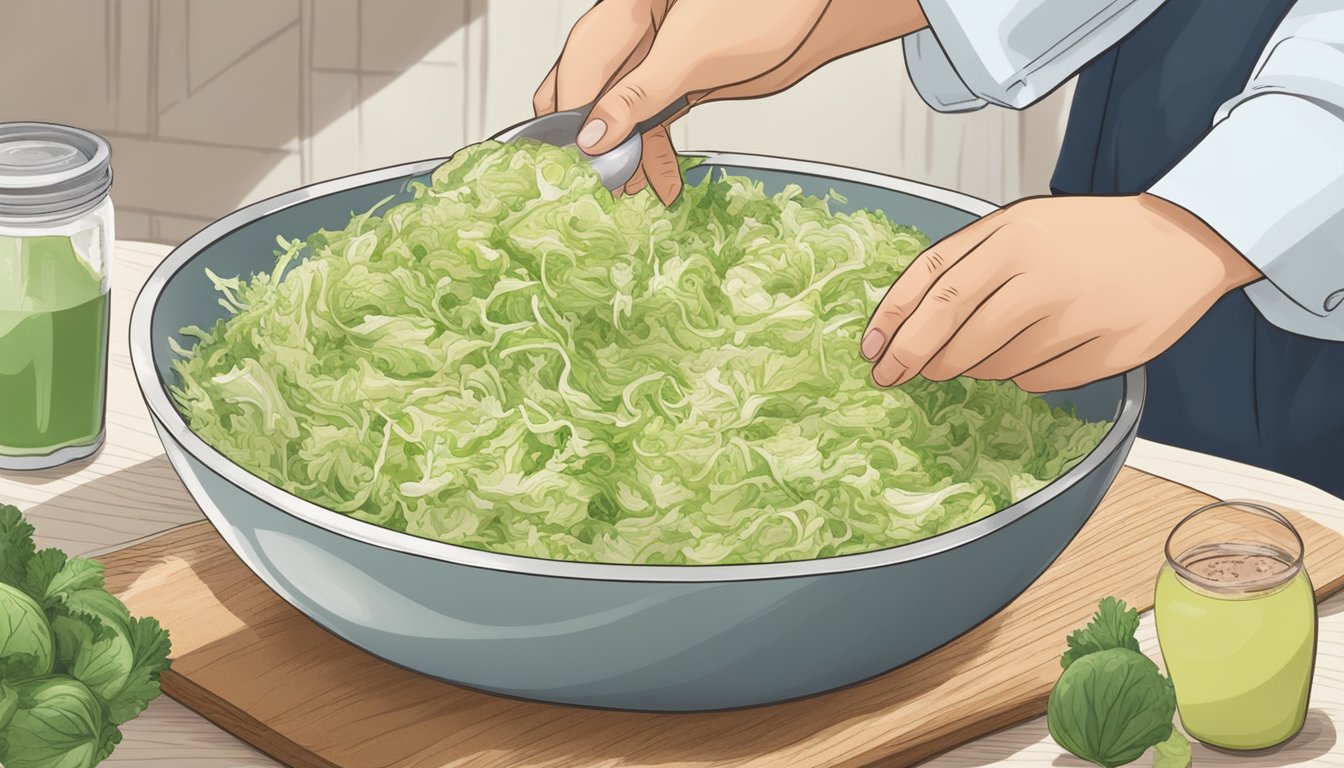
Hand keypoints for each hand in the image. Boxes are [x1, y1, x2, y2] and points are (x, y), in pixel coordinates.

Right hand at [533, 0, 926, 203]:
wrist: (817, 11)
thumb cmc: (761, 9)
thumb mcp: (691, 55)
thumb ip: (639, 95)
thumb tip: (592, 136)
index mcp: (623, 12)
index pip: (577, 71)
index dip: (571, 120)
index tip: (577, 165)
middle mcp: (632, 36)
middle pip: (589, 95)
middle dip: (591, 142)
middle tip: (598, 185)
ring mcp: (654, 61)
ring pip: (621, 116)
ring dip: (625, 155)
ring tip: (631, 193)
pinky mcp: (679, 82)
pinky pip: (651, 122)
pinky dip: (654, 153)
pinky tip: (661, 184)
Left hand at [859, 194, 1262, 391]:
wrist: (1185, 238)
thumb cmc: (1091, 234)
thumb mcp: (1021, 223)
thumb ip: (965, 261)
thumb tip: (907, 320)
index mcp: (1014, 236)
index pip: (933, 287)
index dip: (894, 325)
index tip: (873, 353)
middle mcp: (1041, 274)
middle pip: (955, 333)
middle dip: (918, 360)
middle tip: (901, 374)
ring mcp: (1076, 315)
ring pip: (993, 363)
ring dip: (971, 366)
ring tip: (975, 355)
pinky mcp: (1106, 351)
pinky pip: (1038, 380)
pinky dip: (1022, 375)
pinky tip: (1033, 353)